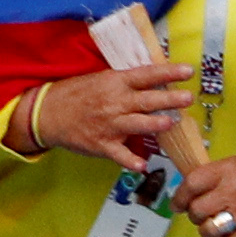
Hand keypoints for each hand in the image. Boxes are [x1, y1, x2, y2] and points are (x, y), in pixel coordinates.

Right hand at [26, 63, 189, 170]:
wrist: (46, 113)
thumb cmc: (78, 94)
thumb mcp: (101, 80)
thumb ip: (129, 82)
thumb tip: (161, 79)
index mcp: (116, 83)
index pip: (146, 75)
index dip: (168, 73)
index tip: (188, 71)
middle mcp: (115, 103)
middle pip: (146, 100)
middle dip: (169, 99)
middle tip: (188, 98)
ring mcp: (109, 125)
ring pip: (136, 124)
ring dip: (154, 125)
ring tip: (169, 123)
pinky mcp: (102, 144)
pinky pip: (119, 154)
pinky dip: (130, 161)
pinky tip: (142, 166)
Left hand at [182, 153, 235, 236]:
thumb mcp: (232, 164)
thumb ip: (209, 177)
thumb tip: (184, 196)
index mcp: (226, 172)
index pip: (190, 186)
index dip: (179, 198)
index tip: (178, 205)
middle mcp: (235, 192)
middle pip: (196, 210)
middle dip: (194, 214)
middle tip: (201, 212)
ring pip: (208, 230)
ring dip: (205, 229)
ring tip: (213, 224)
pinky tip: (223, 236)